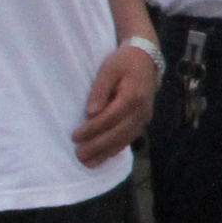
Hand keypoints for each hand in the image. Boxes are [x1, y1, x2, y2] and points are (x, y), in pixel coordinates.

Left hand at [73, 46, 156, 162]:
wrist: (146, 59)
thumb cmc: (123, 62)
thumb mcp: (108, 69)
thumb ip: (100, 90)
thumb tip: (91, 113)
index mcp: (133, 96)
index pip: (110, 117)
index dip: (92, 129)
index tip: (75, 137)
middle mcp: (141, 110)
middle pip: (118, 133)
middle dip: (98, 146)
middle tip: (79, 156)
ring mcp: (144, 117)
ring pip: (125, 139)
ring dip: (106, 153)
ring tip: (89, 163)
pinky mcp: (143, 121)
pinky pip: (130, 138)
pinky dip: (117, 149)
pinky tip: (105, 157)